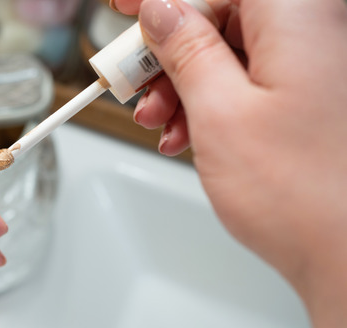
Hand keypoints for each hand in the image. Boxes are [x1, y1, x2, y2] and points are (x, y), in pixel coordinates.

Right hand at [114, 0, 346, 327]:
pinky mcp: (311, 96)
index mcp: (299, 17)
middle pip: (223, 16)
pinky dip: (211, 101)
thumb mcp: (219, 112)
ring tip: (160, 121)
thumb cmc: (305, 194)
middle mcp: (315, 33)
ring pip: (231, 51)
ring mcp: (316, 67)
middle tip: (135, 78)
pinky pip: (249, 79)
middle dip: (170, 49)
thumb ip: (186, 50)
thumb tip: (161, 10)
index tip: (126, 5)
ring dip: (184, 82)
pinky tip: (187, 133)